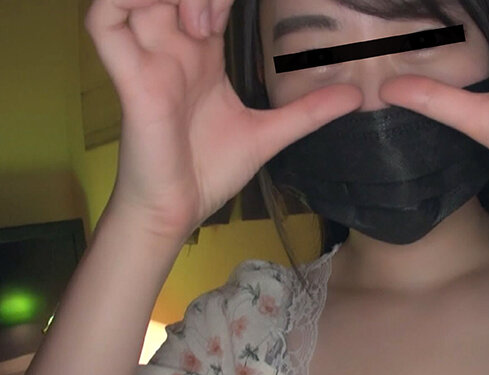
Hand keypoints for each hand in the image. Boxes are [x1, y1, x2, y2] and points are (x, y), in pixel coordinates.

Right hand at [85, 0, 360, 238]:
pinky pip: (104, 23)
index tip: (257, 3)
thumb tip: (358, 97)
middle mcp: (174, 48)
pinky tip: (162, 12)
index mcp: (202, 53)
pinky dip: (122, 2)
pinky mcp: (132, 80)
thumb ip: (308, 112)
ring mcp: (149, 60)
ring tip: (206, 19)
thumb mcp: (268, 134)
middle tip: (224, 14)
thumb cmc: (209, 170)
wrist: (177, 212)